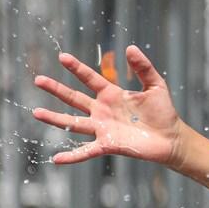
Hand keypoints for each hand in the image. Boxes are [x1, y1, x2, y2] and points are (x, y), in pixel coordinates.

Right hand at [32, 45, 181, 166]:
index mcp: (111, 94)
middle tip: (38, 80)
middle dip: (56, 89)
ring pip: (73, 123)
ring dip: (55, 119)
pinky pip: (86, 151)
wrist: (172, 139)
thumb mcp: (155, 86)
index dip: (77, 68)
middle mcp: (102, 111)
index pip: (90, 78)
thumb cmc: (163, 112)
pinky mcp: (108, 145)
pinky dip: (72, 156)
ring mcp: (103, 128)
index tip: (63, 57)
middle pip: (74, 98)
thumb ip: (144, 68)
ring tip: (36, 112)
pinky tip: (56, 159)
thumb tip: (131, 48)